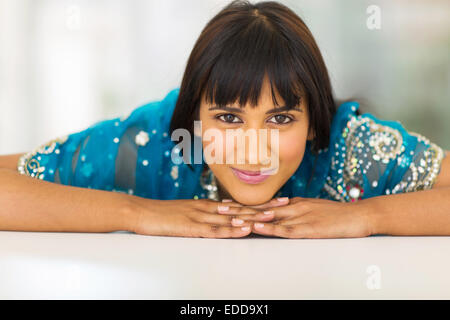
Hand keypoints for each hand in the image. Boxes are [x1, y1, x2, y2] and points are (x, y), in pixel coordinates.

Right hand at [128, 197, 276, 237]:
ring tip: (272, 216)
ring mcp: (200, 216)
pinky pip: (214, 229)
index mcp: (208, 205)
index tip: (277, 201)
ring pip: (231, 218)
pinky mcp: (191, 227)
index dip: (259, 203)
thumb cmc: (164, 214)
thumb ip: (207, 213)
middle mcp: (208, 208)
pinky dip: (230, 230)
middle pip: (240, 208)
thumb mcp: (189, 212)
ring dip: (252, 217)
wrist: (142, 212)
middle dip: (263, 207)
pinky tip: (242, 228)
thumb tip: (225, 212)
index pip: (238, 204)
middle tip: (285, 204)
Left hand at [223, 197, 372, 238]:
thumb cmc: (337, 214)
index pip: (264, 204)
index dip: (245, 204)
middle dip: (240, 208)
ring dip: (248, 217)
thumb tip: (279, 210)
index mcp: (293, 204)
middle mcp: (293, 208)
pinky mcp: (309, 229)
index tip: (228, 203)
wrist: (359, 215)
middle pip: (261, 208)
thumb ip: (295, 210)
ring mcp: (300, 217)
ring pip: (269, 218)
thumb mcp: (313, 209)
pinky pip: (285, 229)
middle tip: (219, 207)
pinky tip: (256, 227)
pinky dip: (269, 228)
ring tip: (229, 216)